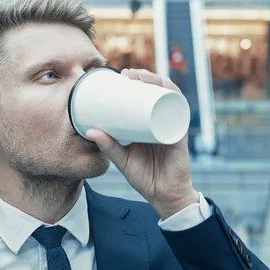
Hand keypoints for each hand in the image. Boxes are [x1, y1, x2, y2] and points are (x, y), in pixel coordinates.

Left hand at [86, 68, 198, 219]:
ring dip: (158, 82)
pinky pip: (180, 112)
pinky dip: (174, 98)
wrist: (164, 196)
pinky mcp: (179, 135)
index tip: (122, 75)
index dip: (137, 83)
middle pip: (158, 92)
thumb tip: (90, 130)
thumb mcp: (122, 160)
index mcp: (149, 124)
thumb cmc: (145, 177)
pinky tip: (166, 89)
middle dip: (146, 77)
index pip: (146, 97)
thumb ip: (108, 146)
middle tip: (128, 73)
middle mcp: (162, 121)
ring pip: (169, 97)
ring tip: (142, 77)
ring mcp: (172, 126)